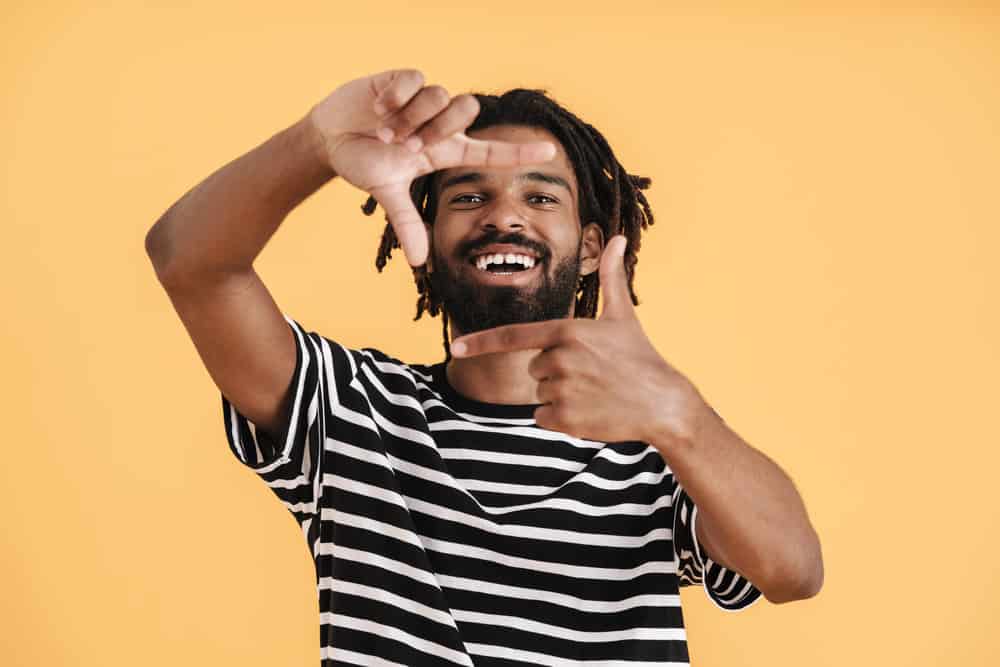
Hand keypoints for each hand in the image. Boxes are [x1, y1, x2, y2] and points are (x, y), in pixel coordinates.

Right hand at [308, 69, 555, 266]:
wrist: (331, 137)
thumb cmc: (364, 162)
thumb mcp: (386, 192)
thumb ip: (406, 223)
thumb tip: (420, 262)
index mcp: (445, 150)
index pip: (490, 151)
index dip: (519, 152)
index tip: (550, 151)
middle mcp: (440, 123)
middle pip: (467, 110)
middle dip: (436, 130)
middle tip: (407, 146)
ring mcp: (423, 99)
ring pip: (441, 95)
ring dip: (411, 118)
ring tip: (385, 130)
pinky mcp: (403, 78)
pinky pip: (415, 79)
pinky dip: (396, 97)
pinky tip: (379, 107)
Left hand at [450, 236, 707, 444]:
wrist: (663, 404)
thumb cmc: (640, 357)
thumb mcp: (623, 316)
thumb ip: (612, 277)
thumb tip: (617, 239)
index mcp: (567, 332)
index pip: (514, 336)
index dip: (481, 342)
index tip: (456, 347)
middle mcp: (560, 360)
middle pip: (535, 368)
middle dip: (556, 372)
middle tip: (591, 373)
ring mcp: (562, 390)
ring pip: (539, 394)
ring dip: (560, 396)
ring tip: (594, 392)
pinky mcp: (566, 419)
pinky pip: (542, 417)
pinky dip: (560, 419)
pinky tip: (589, 411)